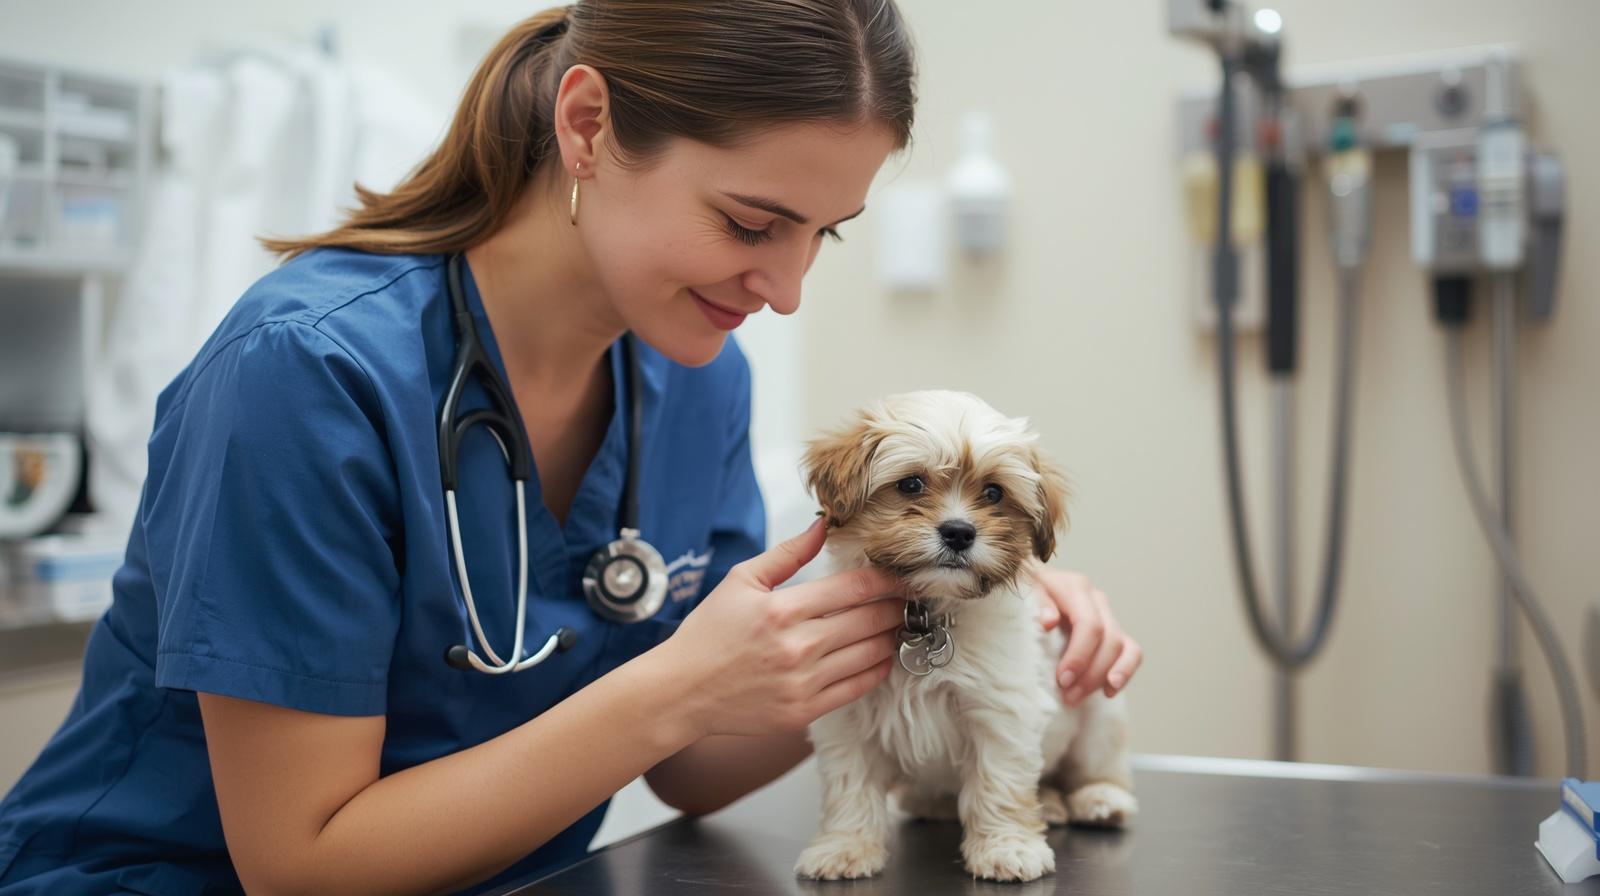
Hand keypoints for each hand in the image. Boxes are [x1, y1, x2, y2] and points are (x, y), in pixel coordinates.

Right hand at [658, 518, 904, 737]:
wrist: (681, 691)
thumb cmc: (708, 633)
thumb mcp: (740, 582)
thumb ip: (786, 553)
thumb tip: (823, 526)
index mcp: (782, 609)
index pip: (854, 588)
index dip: (887, 580)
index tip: (902, 575)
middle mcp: (797, 646)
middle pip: (871, 620)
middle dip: (897, 606)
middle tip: (910, 598)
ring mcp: (803, 682)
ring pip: (871, 654)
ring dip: (892, 636)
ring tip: (898, 624)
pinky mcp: (804, 711)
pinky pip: (858, 687)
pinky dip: (878, 668)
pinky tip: (881, 655)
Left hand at [1033, 565, 1141, 705]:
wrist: (1032, 586)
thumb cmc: (1026, 592)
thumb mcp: (1025, 591)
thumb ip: (1038, 602)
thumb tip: (1048, 621)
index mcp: (1075, 588)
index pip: (1089, 625)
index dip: (1080, 655)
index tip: (1063, 680)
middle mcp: (1097, 600)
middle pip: (1108, 640)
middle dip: (1090, 673)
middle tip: (1068, 695)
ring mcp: (1108, 616)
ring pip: (1123, 648)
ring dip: (1106, 677)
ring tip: (1084, 697)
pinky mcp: (1114, 631)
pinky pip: (1132, 652)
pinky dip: (1124, 672)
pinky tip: (1109, 691)